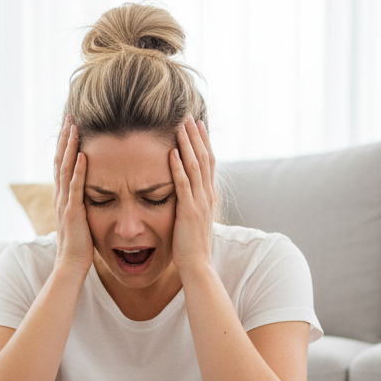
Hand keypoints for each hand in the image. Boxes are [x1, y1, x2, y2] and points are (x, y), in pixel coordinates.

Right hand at [52, 117, 92, 273]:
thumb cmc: (78, 246)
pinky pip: (76, 187)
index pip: (61, 165)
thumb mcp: (79, 219)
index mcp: (62, 197)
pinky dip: (79, 170)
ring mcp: (64, 204)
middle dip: (64, 138)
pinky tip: (83, 154)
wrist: (70, 266)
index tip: (69, 126)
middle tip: (69, 116)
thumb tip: (86, 195)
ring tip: (74, 126)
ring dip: (69, 147)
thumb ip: (80, 205)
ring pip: (65, 169)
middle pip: (59, 161)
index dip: (64, 145)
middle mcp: (60, 197)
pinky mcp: (72, 213)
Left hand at [169, 115, 216, 274]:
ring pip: (195, 166)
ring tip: (180, 126)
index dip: (203, 142)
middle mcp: (208, 195)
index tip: (197, 124)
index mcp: (209, 195)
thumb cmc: (192, 245)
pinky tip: (172, 153)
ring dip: (187, 145)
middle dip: (196, 135)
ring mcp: (200, 202)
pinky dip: (178, 167)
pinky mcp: (188, 211)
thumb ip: (192, 202)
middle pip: (205, 157)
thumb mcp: (194, 218)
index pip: (209, 161)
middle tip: (189, 115)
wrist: (197, 265)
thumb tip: (187, 193)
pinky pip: (183, 184)